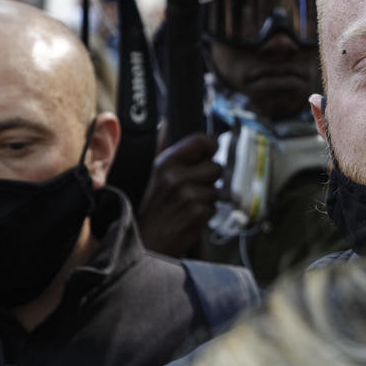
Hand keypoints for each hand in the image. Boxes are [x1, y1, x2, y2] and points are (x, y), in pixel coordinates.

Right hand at [137, 132, 221, 256]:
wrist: (146, 242)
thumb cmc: (153, 208)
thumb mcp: (154, 174)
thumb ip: (163, 148)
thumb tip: (166, 124)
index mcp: (166, 163)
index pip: (200, 141)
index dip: (211, 145)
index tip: (211, 151)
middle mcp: (177, 177)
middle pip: (216, 167)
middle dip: (210, 178)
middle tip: (194, 187)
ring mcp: (189, 196)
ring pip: (218, 189)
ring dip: (209, 197)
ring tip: (190, 204)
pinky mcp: (199, 213)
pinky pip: (215, 207)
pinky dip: (207, 212)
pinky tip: (191, 216)